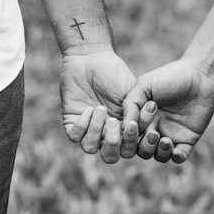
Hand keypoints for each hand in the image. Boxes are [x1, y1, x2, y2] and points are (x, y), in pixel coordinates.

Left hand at [60, 47, 136, 163]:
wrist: (91, 58)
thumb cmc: (114, 74)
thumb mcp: (131, 93)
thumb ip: (136, 113)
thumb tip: (141, 133)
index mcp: (124, 129)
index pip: (131, 148)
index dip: (134, 142)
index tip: (134, 125)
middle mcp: (106, 133)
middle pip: (110, 156)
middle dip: (113, 143)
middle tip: (115, 122)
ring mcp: (89, 129)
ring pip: (91, 148)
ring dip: (96, 131)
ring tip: (100, 109)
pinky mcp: (72, 121)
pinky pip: (75, 136)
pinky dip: (82, 125)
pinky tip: (89, 108)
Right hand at [122, 58, 213, 163]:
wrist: (199, 75)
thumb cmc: (170, 76)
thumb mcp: (145, 85)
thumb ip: (131, 103)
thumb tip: (123, 127)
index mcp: (141, 116)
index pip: (129, 135)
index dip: (129, 135)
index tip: (134, 125)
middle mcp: (154, 127)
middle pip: (141, 149)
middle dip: (144, 145)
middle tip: (153, 132)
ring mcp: (171, 134)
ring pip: (158, 156)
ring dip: (158, 152)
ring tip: (165, 140)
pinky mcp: (188, 139)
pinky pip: (179, 157)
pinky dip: (175, 157)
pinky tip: (175, 149)